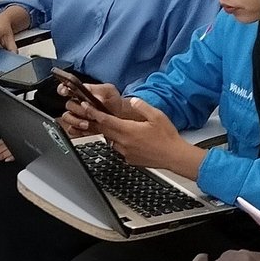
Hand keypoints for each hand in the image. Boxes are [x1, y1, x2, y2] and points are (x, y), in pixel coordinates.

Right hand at [57, 79, 126, 137]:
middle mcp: (76, 104)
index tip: (65, 92)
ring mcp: (76, 116)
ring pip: (67, 118)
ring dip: (76, 121)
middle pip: (68, 105)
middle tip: (88, 113)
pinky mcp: (78, 127)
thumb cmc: (113, 100)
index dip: (62, 89)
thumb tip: (95, 97)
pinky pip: (72, 130)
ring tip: (86, 124)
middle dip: (77, 110)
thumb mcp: (109, 90)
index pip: (65, 88)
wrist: (119, 115)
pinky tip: (86, 129)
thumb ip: (100, 90)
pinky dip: (77, 130)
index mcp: (80, 92)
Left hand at [82, 96, 202, 177]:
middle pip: (105, 131)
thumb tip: (133, 100)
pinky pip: (119, 149)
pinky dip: (119, 143)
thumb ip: (142, 106)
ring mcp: (125, 152)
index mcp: (128, 130)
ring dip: (110, 133)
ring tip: (117, 126)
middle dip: (98, 122)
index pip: (106, 120)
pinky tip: (128, 139)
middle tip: (93, 114)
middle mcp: (124, 142)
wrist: (173, 156)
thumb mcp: (157, 116)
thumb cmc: (167, 137)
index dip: (94, 113)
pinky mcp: (129, 159)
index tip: (86, 107)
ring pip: (111, 141)